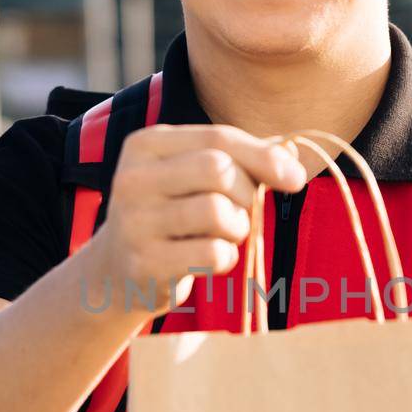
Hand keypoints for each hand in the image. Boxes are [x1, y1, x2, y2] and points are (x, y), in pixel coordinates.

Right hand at [91, 123, 307, 318]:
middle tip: (239, 212)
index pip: (218, 139)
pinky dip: (225, 258)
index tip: (296, 178)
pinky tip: (208, 259)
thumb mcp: (196, 178)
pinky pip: (212, 254)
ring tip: (224, 235)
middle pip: (219, 170)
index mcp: (146, 144)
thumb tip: (293, 156)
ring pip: (217, 212)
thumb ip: (242, 160)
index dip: (264, 157)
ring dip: (237, 228)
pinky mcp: (144, 263)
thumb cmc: (172, 215)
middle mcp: (132, 178)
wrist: (116, 272)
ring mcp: (133, 222)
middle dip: (245, 193)